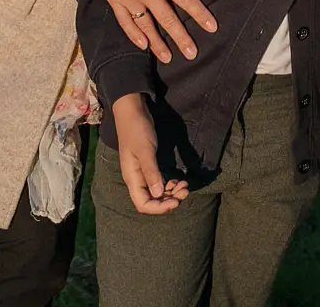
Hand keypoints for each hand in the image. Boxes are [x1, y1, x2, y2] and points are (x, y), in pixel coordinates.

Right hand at [85, 0, 216, 62]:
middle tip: (192, 53)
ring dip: (158, 43)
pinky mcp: (114, 0)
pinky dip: (134, 35)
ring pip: (147, 26)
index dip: (200, 14)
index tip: (212, 28)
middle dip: (182, 37)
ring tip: (169, 57)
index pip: (186, 0)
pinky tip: (143, 46)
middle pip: (168, 19)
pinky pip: (125, 22)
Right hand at [111, 93, 189, 213]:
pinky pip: (159, 182)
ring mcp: (142, 172)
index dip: (160, 208)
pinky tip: (178, 179)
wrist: (132, 112)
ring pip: (157, 192)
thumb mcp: (145, 150)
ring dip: (171, 192)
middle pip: (152, 200)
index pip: (144, 204)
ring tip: (185, 185)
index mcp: (133, 179)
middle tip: (186, 191)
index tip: (176, 202)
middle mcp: (136, 179)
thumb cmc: (137, 130)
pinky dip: (169, 184)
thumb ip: (151, 172)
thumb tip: (159, 195)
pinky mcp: (148, 165)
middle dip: (169, 200)